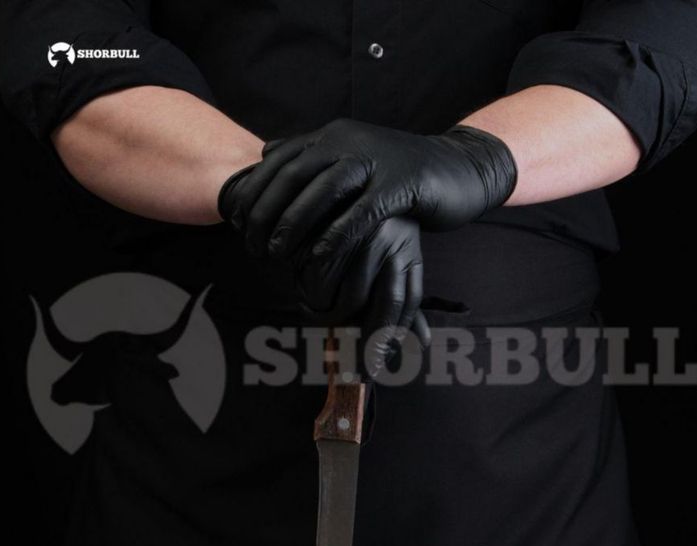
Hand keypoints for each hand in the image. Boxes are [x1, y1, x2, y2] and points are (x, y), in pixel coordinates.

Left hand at [218, 118, 516, 267]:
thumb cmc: (400, 173)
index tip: (236, 221)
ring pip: (321, 193)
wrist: (460, 166)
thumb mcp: (352, 156)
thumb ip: (312, 155)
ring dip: (292, 226)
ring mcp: (376, 161)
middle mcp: (350, 141)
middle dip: (265, 212)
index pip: (280, 159)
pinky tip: (316, 260)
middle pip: (293, 176)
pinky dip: (334, 237)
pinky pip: (359, 213)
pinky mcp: (400, 185)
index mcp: (335, 135)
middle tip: (251, 245)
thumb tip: (267, 150)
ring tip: (275, 255)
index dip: (254, 191)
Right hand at [295, 216, 429, 377]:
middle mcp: (394, 241)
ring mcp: (365, 234)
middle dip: (369, 344)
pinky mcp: (333, 229)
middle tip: (352, 370)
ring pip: (352, 299)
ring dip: (333, 319)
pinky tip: (303, 296)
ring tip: (318, 316)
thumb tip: (422, 343)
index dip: (392, 338)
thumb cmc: (362, 229)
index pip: (409, 304)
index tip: (374, 365)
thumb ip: (403, 303)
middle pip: (386, 306)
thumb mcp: (391, 260)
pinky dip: (312, 298)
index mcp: (409, 250)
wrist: (330, 178)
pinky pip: (323, 281)